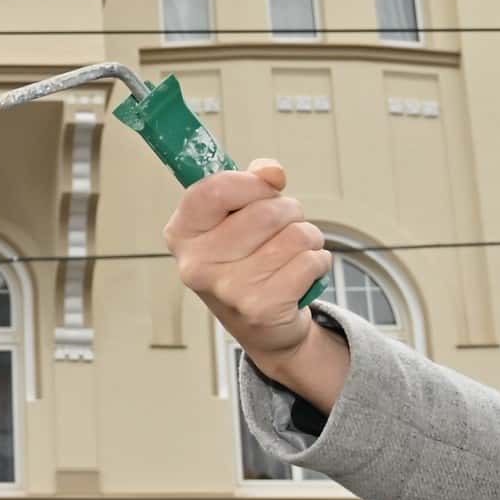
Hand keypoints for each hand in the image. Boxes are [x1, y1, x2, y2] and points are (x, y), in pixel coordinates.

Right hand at [165, 159, 347, 410]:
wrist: (262, 327)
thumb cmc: (248, 260)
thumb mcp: (237, 217)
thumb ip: (252, 183)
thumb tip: (272, 172)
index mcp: (182, 233)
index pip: (214, 189)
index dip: (250, 183)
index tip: (265, 188)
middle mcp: (197, 264)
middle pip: (265, 211)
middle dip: (289, 211)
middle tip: (284, 227)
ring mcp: (228, 290)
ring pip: (295, 235)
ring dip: (307, 237)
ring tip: (293, 253)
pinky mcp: (262, 309)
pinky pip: (310, 261)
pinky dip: (317, 262)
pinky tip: (301, 274)